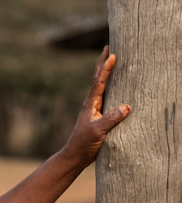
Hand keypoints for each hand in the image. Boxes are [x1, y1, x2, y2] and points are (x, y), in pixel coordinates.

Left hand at [61, 45, 130, 164]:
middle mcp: (91, 103)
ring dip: (105, 72)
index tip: (112, 54)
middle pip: (97, 78)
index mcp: (90, 103)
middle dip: (102, 63)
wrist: (75, 155)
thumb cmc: (84, 143)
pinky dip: (110, 86)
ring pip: (101, 86)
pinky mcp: (98, 115)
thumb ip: (111, 119)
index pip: (99, 81)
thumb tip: (127, 106)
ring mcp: (94, 108)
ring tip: (111, 60)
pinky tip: (115, 86)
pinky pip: (105, 95)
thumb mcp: (98, 131)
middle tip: (108, 47)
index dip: (105, 68)